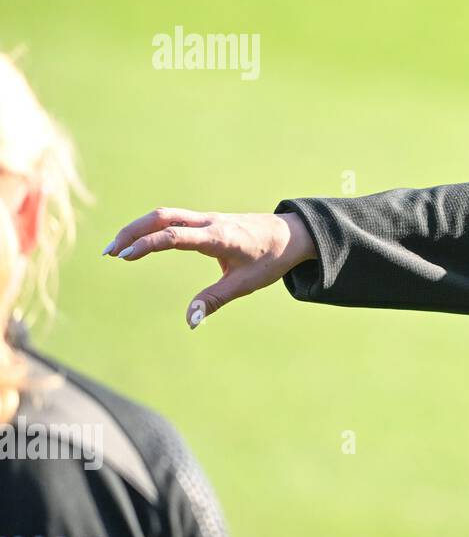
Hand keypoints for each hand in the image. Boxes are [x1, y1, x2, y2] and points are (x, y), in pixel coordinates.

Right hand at [105, 207, 317, 328]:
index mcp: (219, 237)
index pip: (175, 235)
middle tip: (108, 253)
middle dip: (132, 232)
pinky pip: (173, 218)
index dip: (148, 244)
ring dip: (138, 228)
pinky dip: (151, 227)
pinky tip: (139, 242)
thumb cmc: (271, 259)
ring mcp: (207, 218)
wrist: (293, 234)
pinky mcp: (206, 220)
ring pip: (165, 214)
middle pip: (162, 216)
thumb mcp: (245, 284)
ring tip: (117, 250)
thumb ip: (213, 301)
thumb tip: (189, 322)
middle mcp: (209, 222)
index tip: (124, 257)